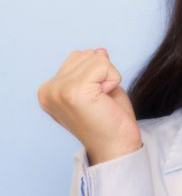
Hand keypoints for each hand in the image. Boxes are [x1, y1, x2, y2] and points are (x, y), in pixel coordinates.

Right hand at [38, 48, 141, 164]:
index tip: (94, 99)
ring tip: (103, 100)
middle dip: (103, 74)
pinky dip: (113, 79)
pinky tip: (106, 99)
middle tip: (101, 100)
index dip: (97, 74)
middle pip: (87, 54)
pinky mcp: (74, 91)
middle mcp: (49, 90)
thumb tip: (99, 50)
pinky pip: (104, 64)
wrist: (116, 146)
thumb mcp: (98, 86)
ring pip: (96, 57)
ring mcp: (59, 90)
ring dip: (109, 77)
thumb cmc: (109, 118)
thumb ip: (92, 66)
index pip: (79, 56)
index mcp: (49, 90)